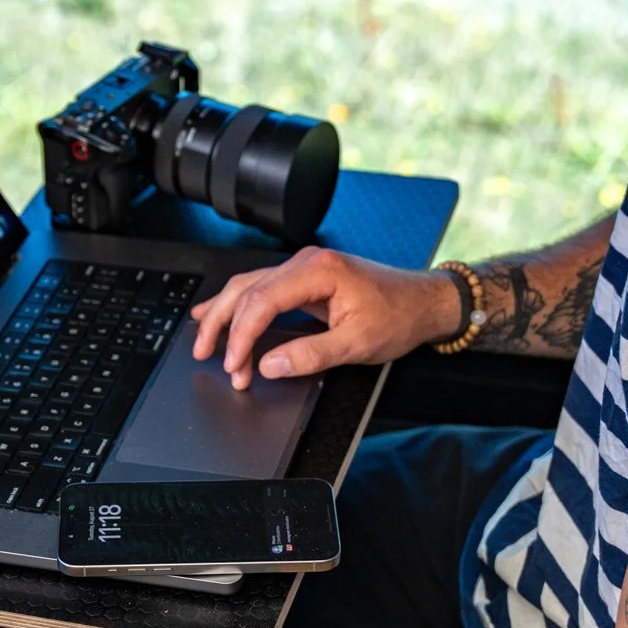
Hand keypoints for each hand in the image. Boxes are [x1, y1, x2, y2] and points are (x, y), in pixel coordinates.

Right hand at [190, 246, 463, 388]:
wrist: (423, 302)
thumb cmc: (398, 316)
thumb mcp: (357, 344)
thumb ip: (310, 355)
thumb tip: (270, 365)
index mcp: (318, 271)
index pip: (262, 301)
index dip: (242, 336)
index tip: (235, 364)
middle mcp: (306, 262)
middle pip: (247, 290)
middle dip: (223, 326)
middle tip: (207, 355)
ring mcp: (304, 268)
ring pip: (248, 287)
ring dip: (224, 314)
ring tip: (204, 340)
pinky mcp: (305, 278)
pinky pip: (261, 288)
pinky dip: (237, 304)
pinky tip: (215, 313)